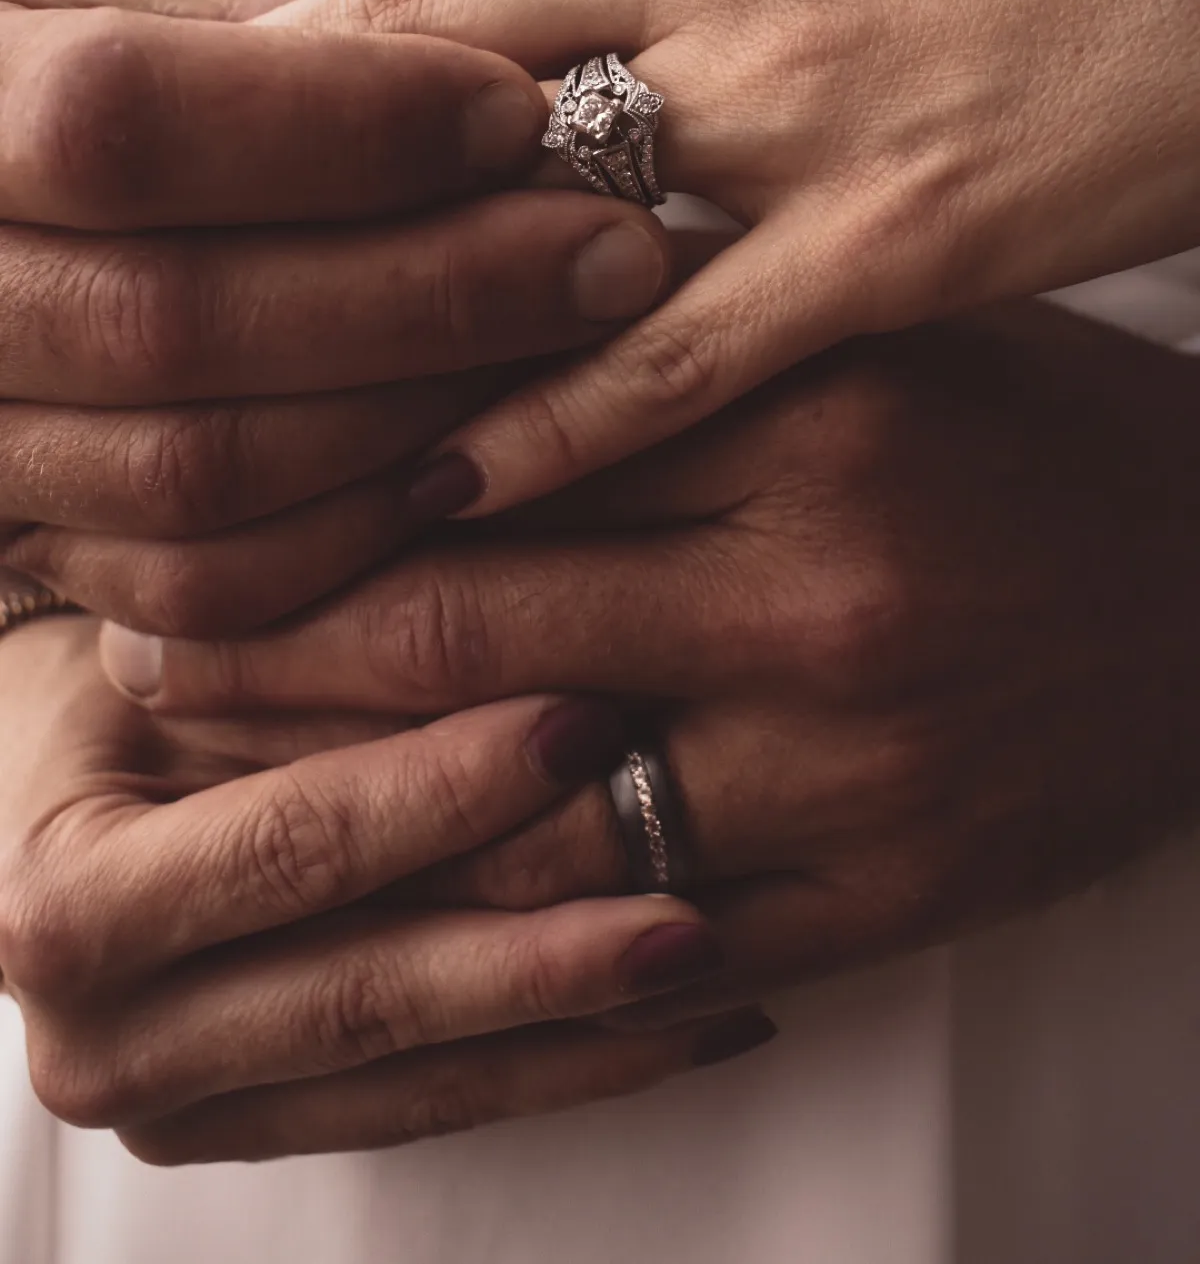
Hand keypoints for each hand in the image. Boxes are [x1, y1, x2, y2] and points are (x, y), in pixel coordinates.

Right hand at [0, 0, 669, 632]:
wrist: (33, 233)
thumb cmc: (150, 89)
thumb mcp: (192, 20)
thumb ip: (303, 39)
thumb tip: (511, 96)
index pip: (122, 120)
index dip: (336, 125)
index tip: (520, 114)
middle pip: (175, 319)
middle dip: (426, 292)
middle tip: (618, 252)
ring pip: (195, 471)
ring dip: (414, 415)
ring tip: (574, 346)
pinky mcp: (40, 543)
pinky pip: (197, 585)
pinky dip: (354, 537)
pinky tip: (476, 460)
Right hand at [0, 617, 763, 1164]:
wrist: (69, 779)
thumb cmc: (144, 680)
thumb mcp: (214, 645)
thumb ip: (338, 660)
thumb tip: (536, 642)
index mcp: (68, 904)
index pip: (295, 846)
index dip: (448, 786)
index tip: (590, 718)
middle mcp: (103, 1040)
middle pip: (365, 993)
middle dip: (544, 944)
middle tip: (692, 892)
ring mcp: (181, 1108)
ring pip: (419, 1076)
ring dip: (581, 1025)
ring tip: (717, 963)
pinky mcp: (259, 1131)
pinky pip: (432, 1111)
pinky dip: (564, 1065)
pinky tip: (681, 1021)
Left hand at [123, 304, 1199, 1011]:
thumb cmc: (1024, 436)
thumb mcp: (861, 330)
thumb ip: (660, 324)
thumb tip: (420, 315)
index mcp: (814, 412)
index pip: (486, 451)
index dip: (310, 478)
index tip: (196, 497)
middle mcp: (825, 594)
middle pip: (460, 632)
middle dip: (272, 645)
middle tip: (148, 637)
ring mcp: (854, 771)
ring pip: (516, 807)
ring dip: (341, 794)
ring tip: (216, 762)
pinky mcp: (883, 900)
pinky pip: (634, 934)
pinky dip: (493, 916)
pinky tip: (398, 879)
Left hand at [279, 0, 1199, 515]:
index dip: (340, 47)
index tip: (267, 129)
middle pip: (431, 60)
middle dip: (308, 161)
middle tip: (221, 256)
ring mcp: (792, 99)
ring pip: (522, 198)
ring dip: (394, 290)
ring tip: (295, 379)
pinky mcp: (884, 234)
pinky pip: (674, 347)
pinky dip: (550, 421)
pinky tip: (445, 485)